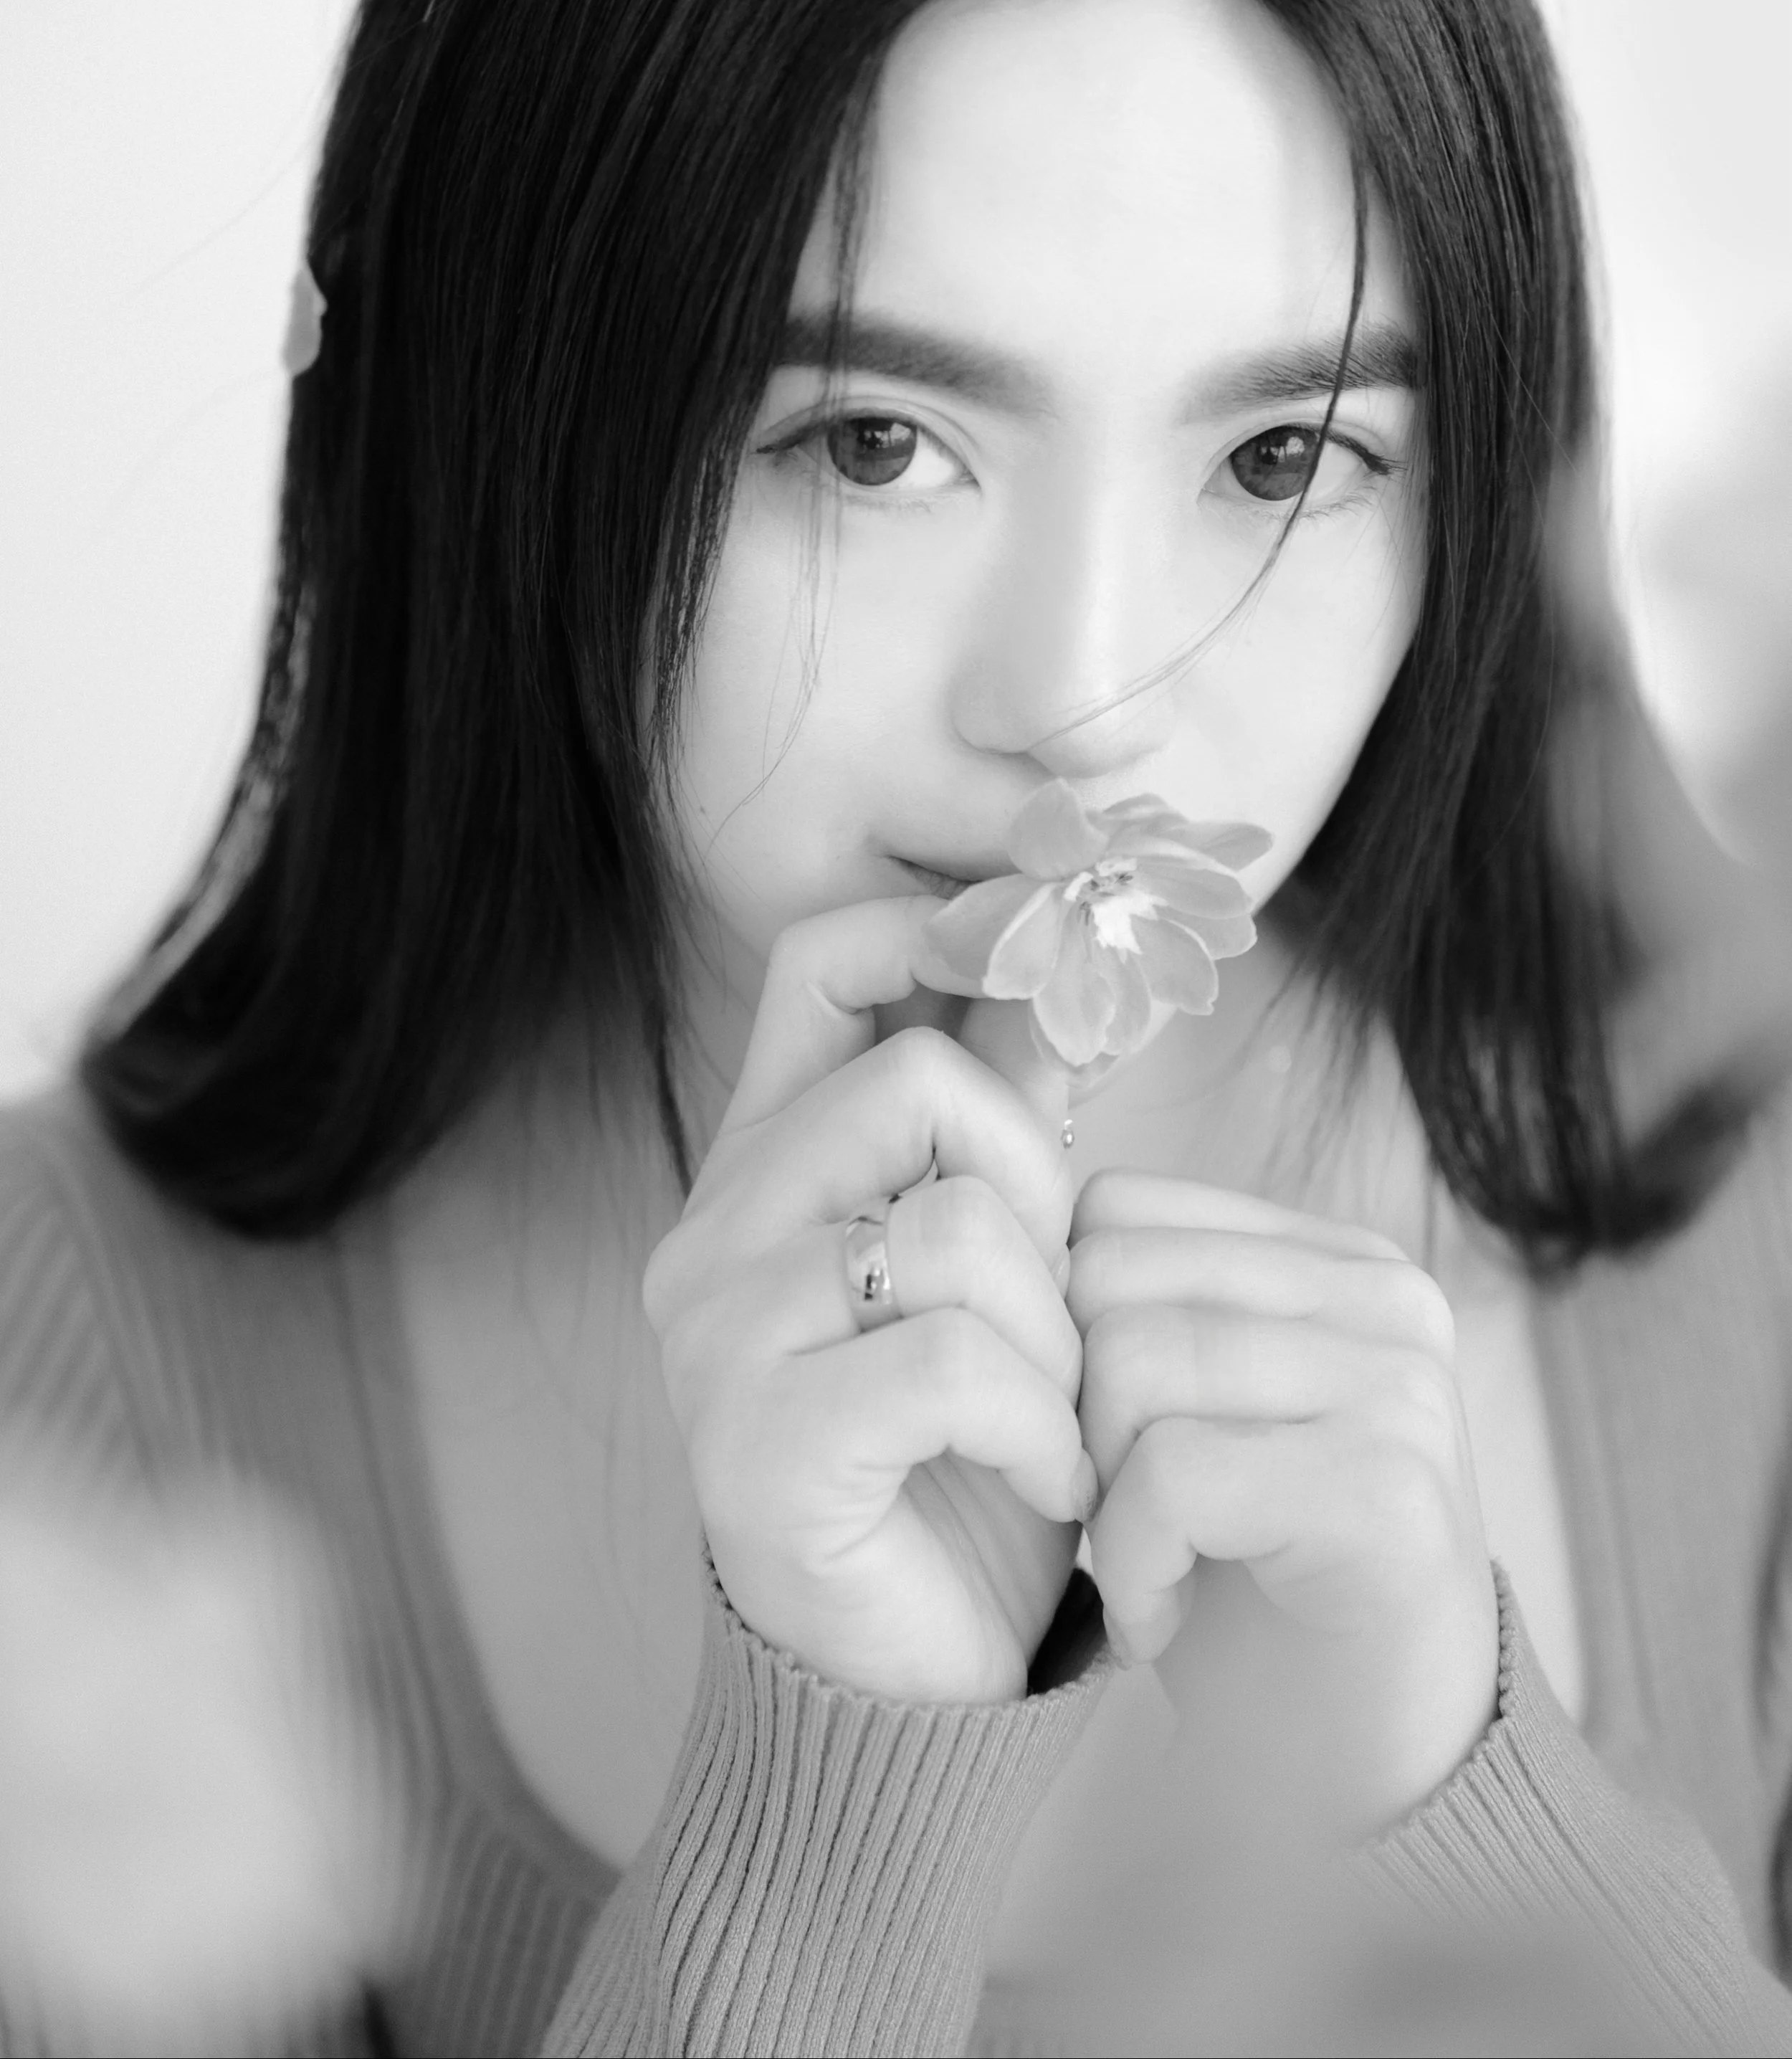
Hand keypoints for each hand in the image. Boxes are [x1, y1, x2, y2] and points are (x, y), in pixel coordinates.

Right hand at [643, 898, 1093, 1704]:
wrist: (919, 1684)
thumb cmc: (968, 1461)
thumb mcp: (1006, 1269)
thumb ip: (1012, 1130)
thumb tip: (1073, 976)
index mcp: (763, 1166)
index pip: (816, 957)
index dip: (935, 931)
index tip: (1041, 982)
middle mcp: (710, 1230)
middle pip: (912, 1078)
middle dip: (1036, 1182)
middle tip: (1063, 1308)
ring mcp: (717, 1335)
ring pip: (950, 1225)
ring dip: (1053, 1334)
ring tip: (1054, 1418)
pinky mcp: (756, 1444)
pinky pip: (950, 1358)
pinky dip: (1037, 1426)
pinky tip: (1046, 1483)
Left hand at [1070, 1172, 1498, 1828]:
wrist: (1367, 1789)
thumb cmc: (1254, 1604)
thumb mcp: (1188, 1423)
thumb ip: (1132, 1316)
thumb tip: (996, 1226)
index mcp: (1338, 1263)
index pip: (1115, 1210)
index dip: (1059, 1333)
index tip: (1098, 1450)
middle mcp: (1386, 1299)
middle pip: (1108, 1280)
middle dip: (1072, 1415)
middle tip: (1118, 1525)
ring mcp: (1400, 1388)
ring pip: (1130, 1366)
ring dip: (1101, 1500)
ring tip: (1149, 1574)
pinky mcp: (1386, 1488)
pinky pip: (1172, 1474)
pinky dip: (1132, 1565)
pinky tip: (1164, 1622)